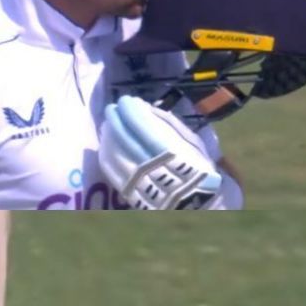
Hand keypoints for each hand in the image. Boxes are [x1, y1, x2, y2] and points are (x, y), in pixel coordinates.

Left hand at [100, 96, 225, 209]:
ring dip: (109, 137)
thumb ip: (171, 126)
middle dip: (118, 122)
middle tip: (112, 108)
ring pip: (118, 157)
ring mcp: (144, 186)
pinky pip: (114, 174)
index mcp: (177, 157)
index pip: (149, 132)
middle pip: (130, 143)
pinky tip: (106, 144)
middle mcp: (158, 172)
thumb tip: (145, 108)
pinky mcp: (133, 196)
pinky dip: (107, 156)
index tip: (126, 100)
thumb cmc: (199, 169)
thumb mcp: (194, 144)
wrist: (200, 204)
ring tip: (108, 123)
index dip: (134, 114)